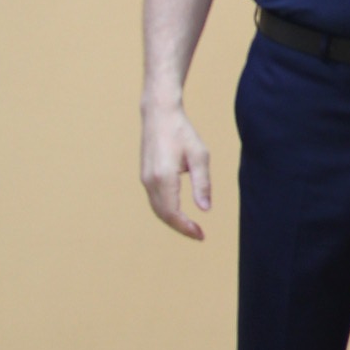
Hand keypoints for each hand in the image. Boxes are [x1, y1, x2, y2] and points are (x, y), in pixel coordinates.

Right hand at [141, 99, 212, 239]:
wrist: (159, 114)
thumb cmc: (181, 132)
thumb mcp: (199, 156)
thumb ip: (202, 183)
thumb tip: (205, 209)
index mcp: (164, 178)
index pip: (173, 213)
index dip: (186, 228)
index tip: (201, 235)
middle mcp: (150, 181)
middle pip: (163, 215)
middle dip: (180, 228)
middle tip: (199, 234)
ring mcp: (145, 179)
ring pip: (157, 209)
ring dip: (173, 221)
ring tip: (191, 226)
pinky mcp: (145, 175)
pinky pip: (154, 200)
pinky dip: (166, 211)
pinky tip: (179, 212)